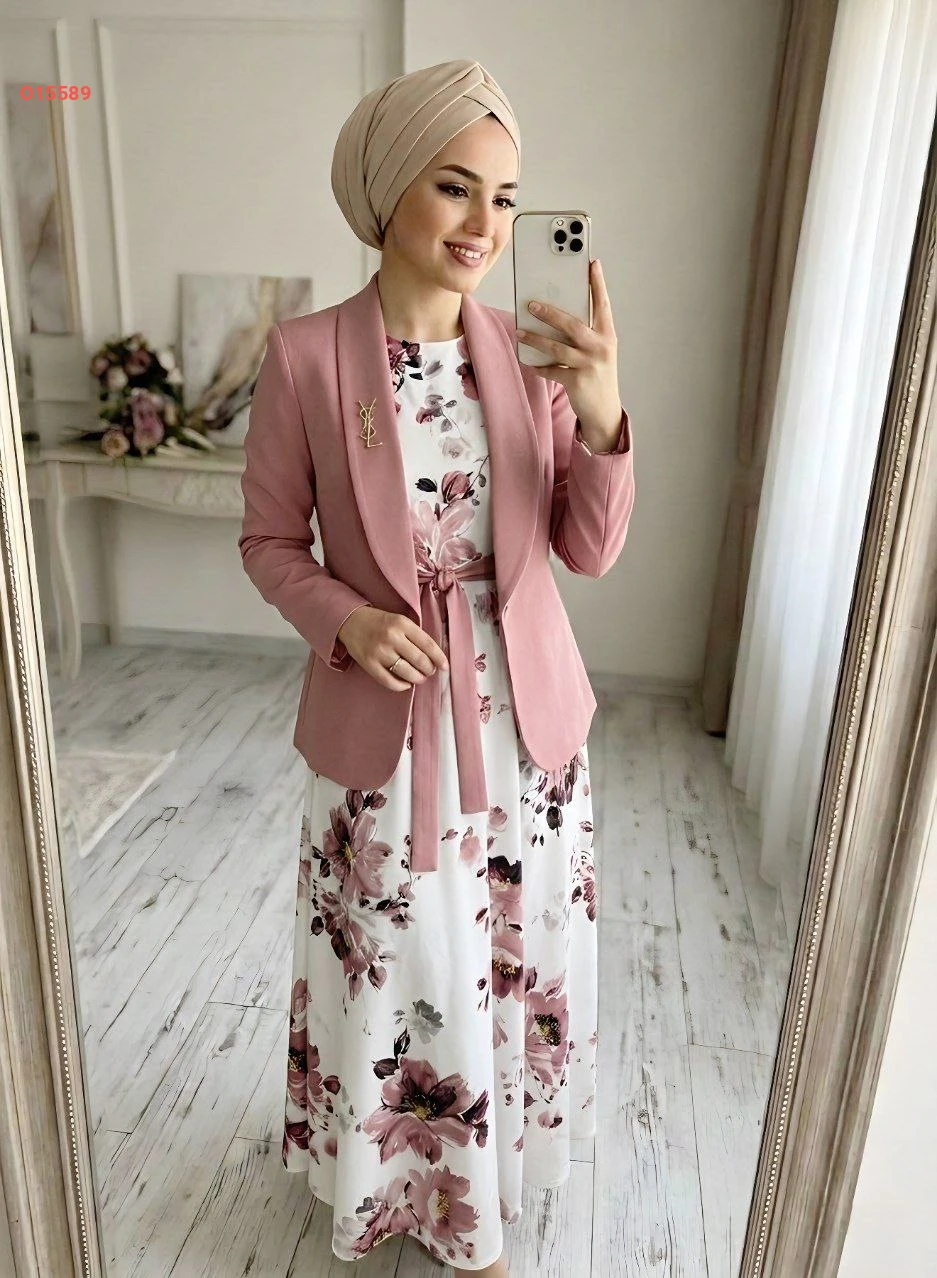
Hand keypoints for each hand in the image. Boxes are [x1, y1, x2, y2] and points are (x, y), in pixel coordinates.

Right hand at [337, 605, 448, 690]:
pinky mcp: (369, 664)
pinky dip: (401, 686)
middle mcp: (391, 637)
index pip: (428, 644)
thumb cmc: (379, 622)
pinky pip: (390, 681)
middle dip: (429, 670)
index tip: (445, 666)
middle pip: (419, 660)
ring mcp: (379, 652)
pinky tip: (406, 683)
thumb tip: (433, 657)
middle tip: (429, 671)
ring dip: (417, 678)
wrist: (350, 620)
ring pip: (407, 673)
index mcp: (402, 623)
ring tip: (419, 677)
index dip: (440, 658)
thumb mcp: (399, 620)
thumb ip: (415, 634)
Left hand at [515, 257, 622, 435]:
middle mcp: (601, 347)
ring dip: (536, 339)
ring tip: (520, 332)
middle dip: (550, 313)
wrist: (604, 411)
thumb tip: (557, 314)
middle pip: (572, 324)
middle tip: (531, 304)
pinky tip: (531, 363)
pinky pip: (552, 370)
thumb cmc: (598, 374)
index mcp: (607, 335)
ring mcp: (590, 365)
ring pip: (558, 348)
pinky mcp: (577, 381)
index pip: (603, 304)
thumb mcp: (599, 350)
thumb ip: (585, 332)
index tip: (592, 263)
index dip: (597, 283)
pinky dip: (540, 367)